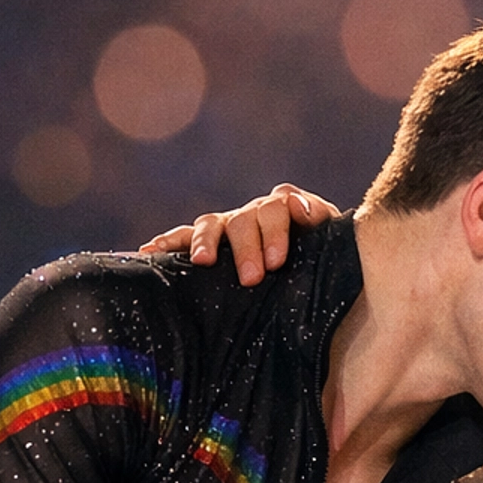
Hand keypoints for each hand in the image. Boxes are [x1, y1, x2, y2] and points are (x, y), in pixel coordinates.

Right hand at [136, 184, 340, 283]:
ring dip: (207, 241)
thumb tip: (307, 210)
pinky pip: (184, 238)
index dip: (280, 227)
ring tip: (204, 263)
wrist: (314, 275)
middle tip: (253, 276)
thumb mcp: (333, 252)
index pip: (282, 206)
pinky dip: (168, 242)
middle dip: (249, 245)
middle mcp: (257, 214)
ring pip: (214, 224)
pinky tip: (148, 251)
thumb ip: (328, 230)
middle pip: (248, 218)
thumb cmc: (327, 267)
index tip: (278, 259)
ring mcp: (230, 227)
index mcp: (290, 211)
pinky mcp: (208, 243)